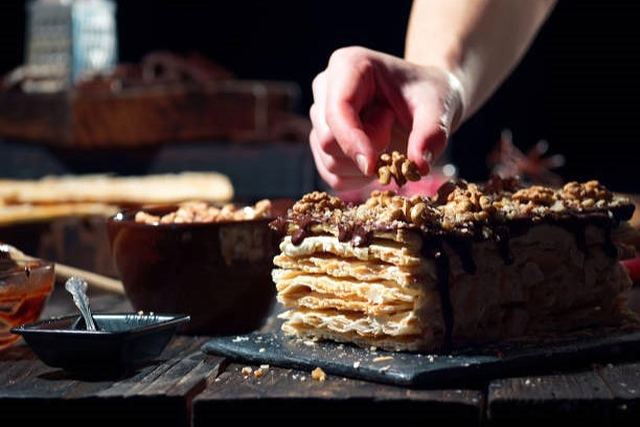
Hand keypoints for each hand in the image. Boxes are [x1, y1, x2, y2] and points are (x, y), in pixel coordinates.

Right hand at [309, 46, 463, 189]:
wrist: (424, 101)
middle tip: (392, 132)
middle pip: (327, 140)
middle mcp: (325, 88)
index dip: (352, 141)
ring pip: (328, 161)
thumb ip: (432, 132)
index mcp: (348, 65)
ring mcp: (320, 117)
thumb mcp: (439, 106)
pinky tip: (376, 159)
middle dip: (365, 149)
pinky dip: (357, 178)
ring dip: (363, 165)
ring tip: (385, 138)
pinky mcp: (321, 142)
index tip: (374, 164)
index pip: (336, 111)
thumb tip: (419, 165)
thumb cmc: (428, 95)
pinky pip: (332, 176)